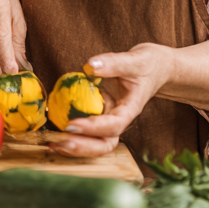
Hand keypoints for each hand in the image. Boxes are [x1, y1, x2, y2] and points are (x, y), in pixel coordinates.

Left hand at [49, 44, 176, 158]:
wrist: (156, 68)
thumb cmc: (148, 64)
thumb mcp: (135, 60)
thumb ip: (114, 63)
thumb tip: (90, 65)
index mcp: (130, 109)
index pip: (114, 125)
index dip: (93, 128)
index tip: (72, 125)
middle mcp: (119, 119)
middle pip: (105, 144)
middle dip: (83, 147)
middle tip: (60, 143)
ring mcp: (108, 119)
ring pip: (95, 143)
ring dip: (75, 147)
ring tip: (52, 144)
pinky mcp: (99, 115)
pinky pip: (86, 130)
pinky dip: (70, 135)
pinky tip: (52, 134)